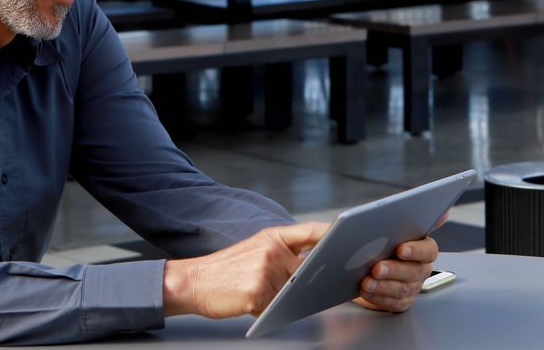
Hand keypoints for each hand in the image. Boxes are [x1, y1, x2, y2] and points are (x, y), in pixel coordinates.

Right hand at [163, 222, 329, 317]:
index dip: (333, 235)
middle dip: (317, 277)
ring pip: (295, 291)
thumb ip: (282, 252)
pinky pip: (279, 307)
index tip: (350, 239)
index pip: (311, 232)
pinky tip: (255, 304)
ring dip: (290, 299)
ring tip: (267, 294)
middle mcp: (271, 251)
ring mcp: (266, 273)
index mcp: (271, 236)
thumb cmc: (225, 268)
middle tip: (331, 281)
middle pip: (310, 267)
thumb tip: (314, 264)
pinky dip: (273, 310)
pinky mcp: (259, 295)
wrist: (192, 281)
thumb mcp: (254, 248)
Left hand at [353, 212, 446, 312]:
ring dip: (384, 286)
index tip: (400, 249)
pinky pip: (393, 303)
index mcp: (421, 246)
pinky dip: (378, 298)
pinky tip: (365, 290)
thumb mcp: (381, 222)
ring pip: (403, 289)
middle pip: (415, 271)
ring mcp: (412, 286)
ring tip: (366, 281)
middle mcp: (420, 267)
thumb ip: (405, 216)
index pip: (429, 249)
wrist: (354, 259)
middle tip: (377, 267)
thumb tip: (441, 213)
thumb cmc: (373, 238)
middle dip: (395, 270)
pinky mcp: (400, 300)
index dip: (416, 250)